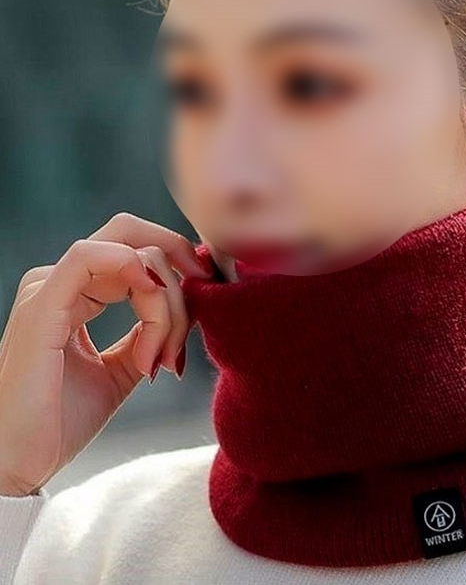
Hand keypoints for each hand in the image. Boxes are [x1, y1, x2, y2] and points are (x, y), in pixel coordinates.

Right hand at [0, 213, 211, 496]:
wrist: (19, 466)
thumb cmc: (61, 422)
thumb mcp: (123, 370)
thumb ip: (149, 333)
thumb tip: (189, 309)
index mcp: (76, 293)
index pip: (137, 250)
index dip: (181, 266)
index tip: (207, 302)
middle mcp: (59, 282)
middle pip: (136, 239)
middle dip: (181, 263)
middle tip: (202, 305)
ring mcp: (46, 290)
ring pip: (129, 254)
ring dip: (165, 298)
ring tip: (164, 354)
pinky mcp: (40, 306)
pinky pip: (88, 258)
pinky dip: (134, 276)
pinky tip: (152, 317)